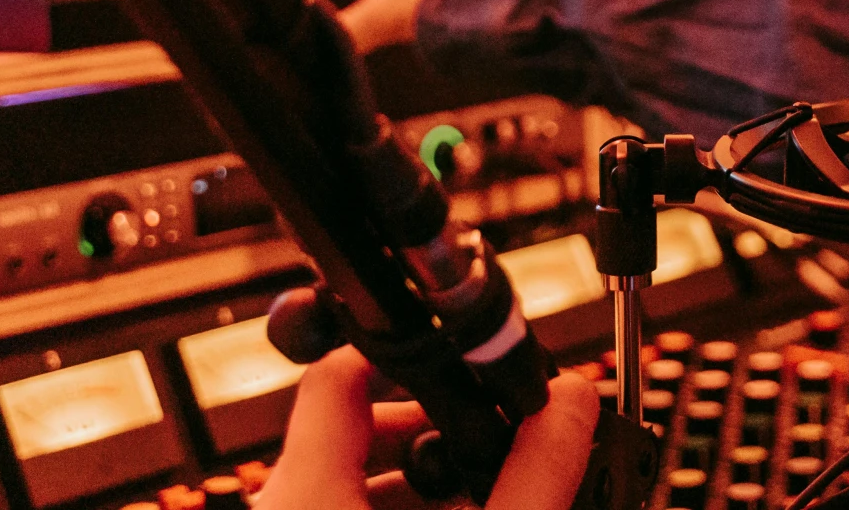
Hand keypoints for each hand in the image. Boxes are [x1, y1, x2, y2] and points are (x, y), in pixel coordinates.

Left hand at [254, 348, 598, 509]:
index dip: (403, 354)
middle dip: (428, 433)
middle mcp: (279, 509)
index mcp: (305, 495)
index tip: (457, 363)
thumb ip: (531, 475)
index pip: (338, 375)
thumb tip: (569, 405)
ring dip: (414, 484)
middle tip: (486, 453)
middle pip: (348, 431)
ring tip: (479, 500)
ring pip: (341, 484)